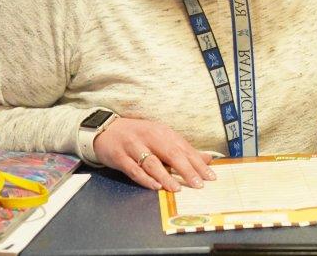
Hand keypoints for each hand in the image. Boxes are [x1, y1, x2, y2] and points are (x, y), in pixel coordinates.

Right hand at [93, 117, 216, 191]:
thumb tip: (207, 159)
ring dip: (166, 176)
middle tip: (198, 184)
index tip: (211, 176)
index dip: (198, 163)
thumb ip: (183, 150)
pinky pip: (133, 169)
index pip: (185, 149)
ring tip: (177, 188)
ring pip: (152, 162)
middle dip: (186, 170)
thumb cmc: (138, 136)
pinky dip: (145, 178)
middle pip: (171, 154)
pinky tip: (155, 186)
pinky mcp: (119, 156)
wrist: (106, 129)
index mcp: (163, 132)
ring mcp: (134, 146)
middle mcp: (150, 137)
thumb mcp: (162, 138)